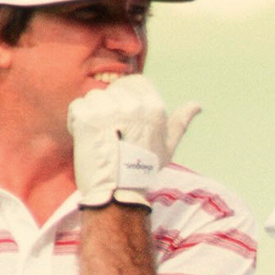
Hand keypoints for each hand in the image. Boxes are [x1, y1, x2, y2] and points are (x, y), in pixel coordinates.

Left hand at [68, 75, 200, 208]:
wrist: (117, 192)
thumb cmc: (143, 170)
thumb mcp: (168, 146)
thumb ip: (180, 122)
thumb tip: (197, 105)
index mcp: (154, 108)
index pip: (136, 82)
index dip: (127, 95)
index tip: (123, 114)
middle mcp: (133, 105)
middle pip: (114, 89)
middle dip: (110, 106)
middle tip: (111, 131)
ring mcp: (109, 110)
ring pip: (95, 96)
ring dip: (93, 112)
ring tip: (99, 135)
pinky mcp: (87, 117)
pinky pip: (78, 106)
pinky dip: (77, 120)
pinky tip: (86, 137)